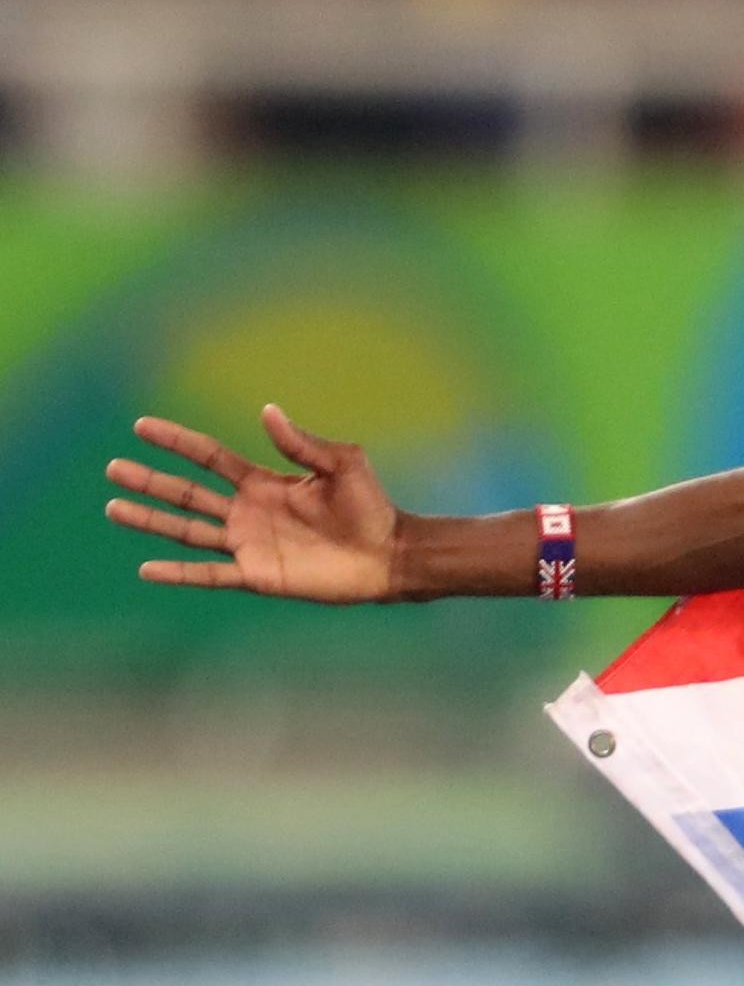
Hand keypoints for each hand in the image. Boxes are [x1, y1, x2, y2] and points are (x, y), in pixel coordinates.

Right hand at [103, 405, 402, 601]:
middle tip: (112, 467)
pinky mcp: (258, 575)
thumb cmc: (371, 507)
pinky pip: (209, 574)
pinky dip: (178, 573)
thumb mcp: (341, 463)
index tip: (141, 426)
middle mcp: (248, 512)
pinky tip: (146, 569)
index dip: (177, 441)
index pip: (209, 457)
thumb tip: (267, 410)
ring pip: (188, 531)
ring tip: (113, 507)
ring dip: (150, 521)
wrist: (389, 554)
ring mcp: (250, 544)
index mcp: (264, 482)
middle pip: (187, 493)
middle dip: (150, 480)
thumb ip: (302, 443)